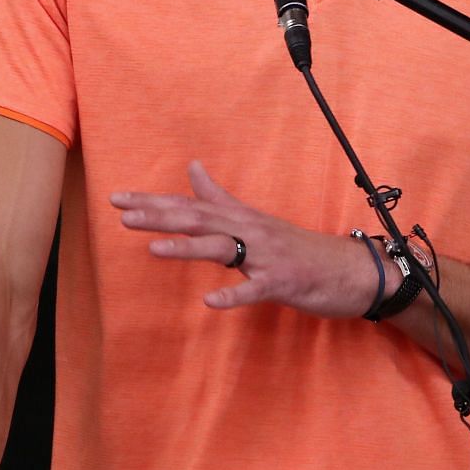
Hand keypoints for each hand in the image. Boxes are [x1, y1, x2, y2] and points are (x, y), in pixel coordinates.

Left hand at [110, 159, 381, 315]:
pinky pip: (255, 290)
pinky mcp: (282, 283)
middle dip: (159, 216)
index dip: (153, 202)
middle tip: (123, 213)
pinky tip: (210, 302)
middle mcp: (250, 231)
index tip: (119, 198)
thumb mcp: (256, 219)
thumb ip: (220, 196)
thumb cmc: (299, 248)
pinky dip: (233, 295)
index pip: (189, 206)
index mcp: (240, 218)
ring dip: (187, 248)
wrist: (351, 271)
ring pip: (222, 248)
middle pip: (199, 219)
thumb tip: (192, 167)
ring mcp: (266, 257)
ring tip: (153, 248)